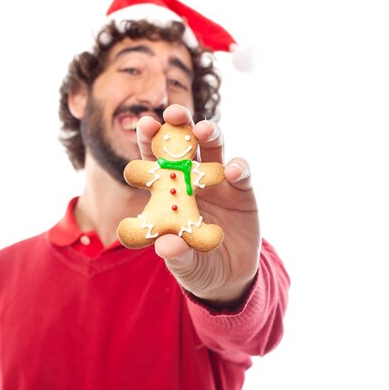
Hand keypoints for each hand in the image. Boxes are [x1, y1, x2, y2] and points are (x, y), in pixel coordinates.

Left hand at [136, 104, 259, 307]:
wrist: (230, 276)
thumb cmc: (196, 264)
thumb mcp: (184, 263)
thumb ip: (176, 254)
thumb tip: (166, 246)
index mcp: (168, 191)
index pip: (156, 160)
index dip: (151, 141)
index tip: (146, 123)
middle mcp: (192, 179)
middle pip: (185, 145)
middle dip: (180, 125)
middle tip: (175, 113)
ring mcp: (218, 182)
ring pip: (214, 149)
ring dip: (209, 135)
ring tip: (205, 130)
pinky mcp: (242, 191)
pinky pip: (240, 173)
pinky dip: (237, 167)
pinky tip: (232, 170)